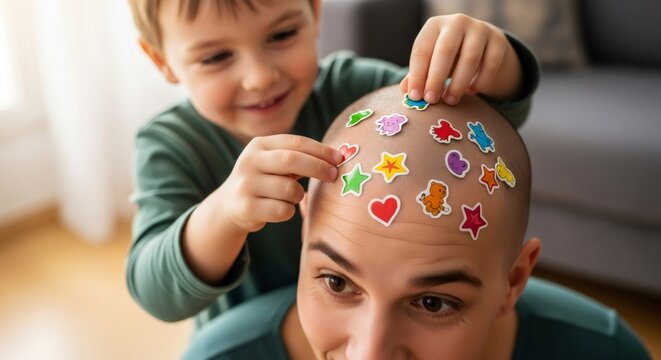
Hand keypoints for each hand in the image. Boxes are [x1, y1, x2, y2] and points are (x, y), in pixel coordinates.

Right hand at [220, 134, 341, 232]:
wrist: (229, 205)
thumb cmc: (264, 181)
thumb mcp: (274, 163)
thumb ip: (299, 158)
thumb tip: (337, 158)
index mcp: (259, 145)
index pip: (296, 142)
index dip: (320, 150)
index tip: (340, 158)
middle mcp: (250, 161)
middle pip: (292, 160)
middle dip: (318, 168)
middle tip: (334, 176)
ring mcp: (246, 184)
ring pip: (290, 189)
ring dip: (299, 195)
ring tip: (291, 196)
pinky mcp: (246, 207)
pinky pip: (283, 211)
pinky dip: (288, 212)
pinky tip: (279, 209)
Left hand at [400, 14, 521, 104]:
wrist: (480, 42)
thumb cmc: (448, 55)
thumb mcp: (431, 61)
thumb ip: (418, 74)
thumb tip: (406, 91)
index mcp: (434, 25)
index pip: (422, 50)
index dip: (417, 75)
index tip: (415, 96)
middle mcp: (457, 22)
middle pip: (445, 51)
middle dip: (436, 78)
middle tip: (432, 100)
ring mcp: (480, 29)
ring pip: (470, 58)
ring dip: (458, 84)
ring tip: (450, 100)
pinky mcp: (498, 41)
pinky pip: (490, 64)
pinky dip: (480, 81)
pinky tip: (471, 92)